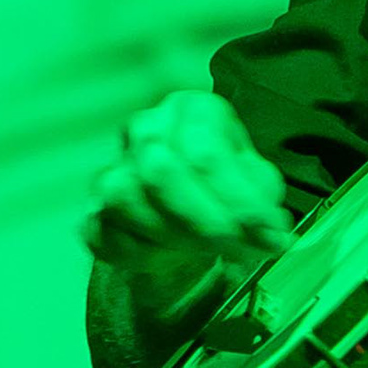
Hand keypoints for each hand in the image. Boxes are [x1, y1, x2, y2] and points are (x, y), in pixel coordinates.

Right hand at [83, 89, 293, 289]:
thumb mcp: (257, 187)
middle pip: (161, 172)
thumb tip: (273, 234)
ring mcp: (114, 169)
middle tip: (239, 247)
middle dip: (206, 220)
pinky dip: (142, 253)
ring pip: (127, 200)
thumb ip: (264, 207)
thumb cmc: (224, 191)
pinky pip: (106, 233)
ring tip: (210, 250)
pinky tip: (170, 256)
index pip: (206, 153)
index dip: (239, 201)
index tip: (269, 236)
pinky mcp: (95, 213)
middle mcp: (146, 129)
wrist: (188, 220)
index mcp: (193, 111)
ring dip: (175, 236)